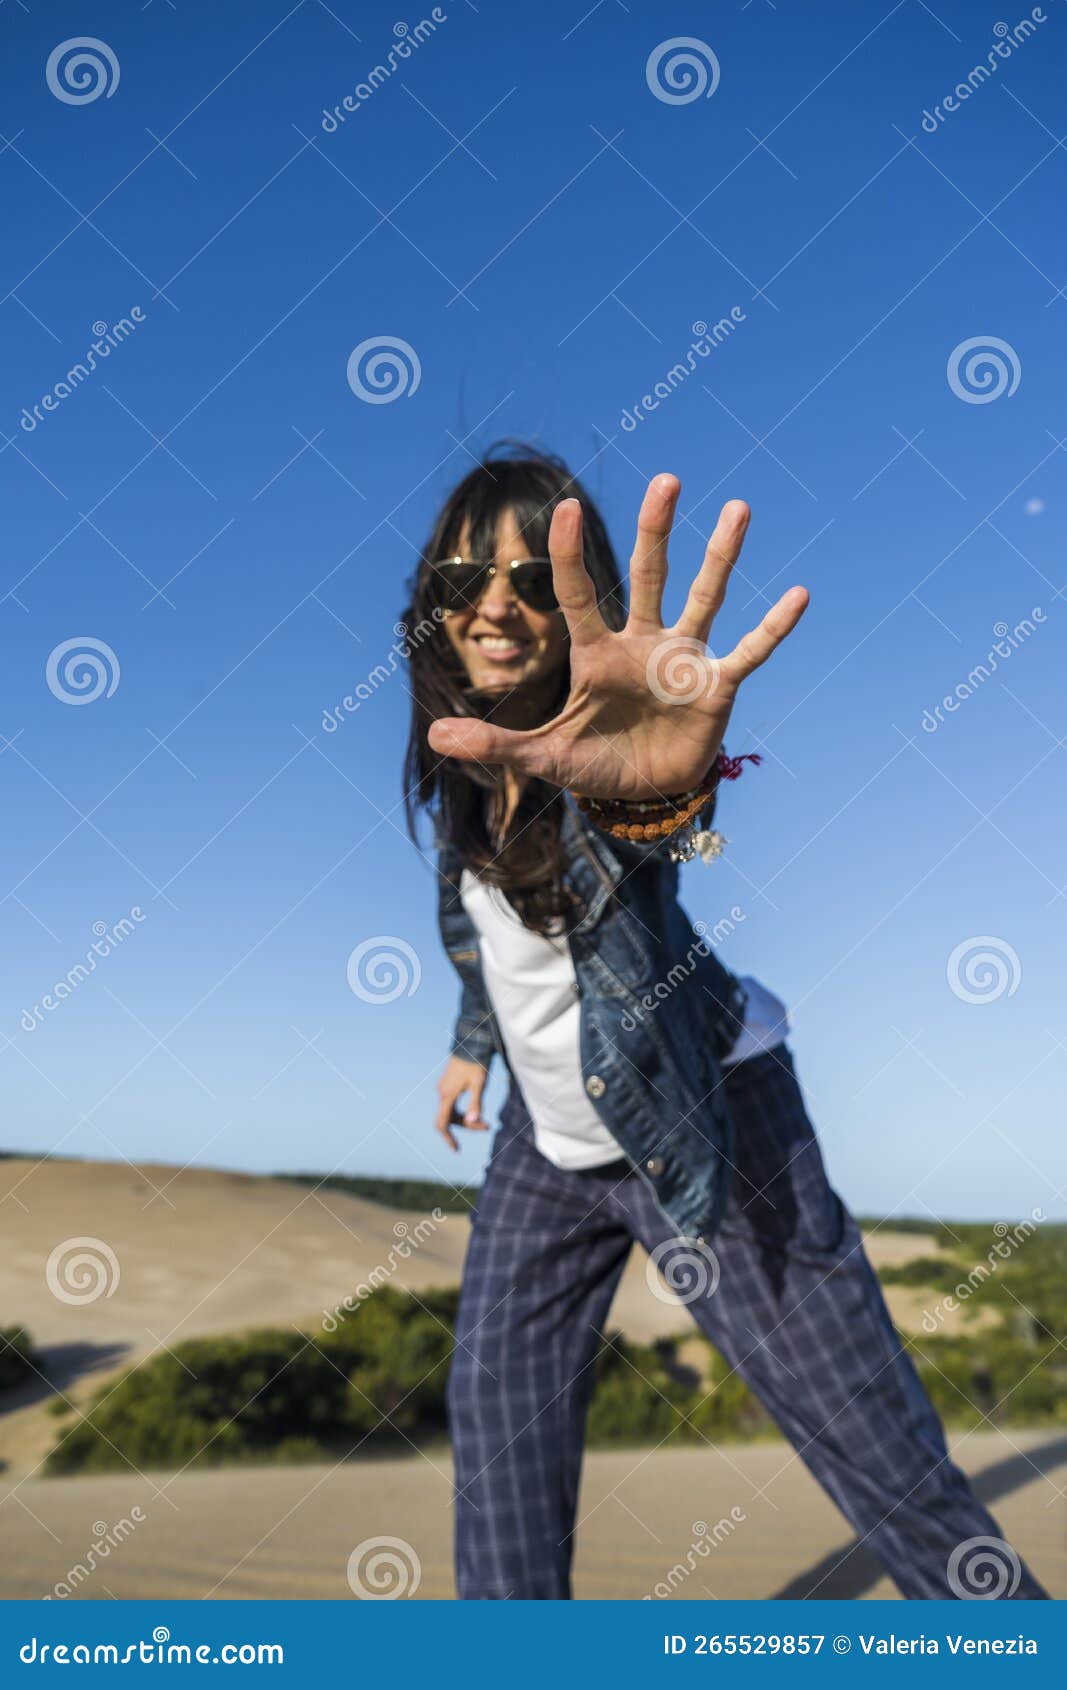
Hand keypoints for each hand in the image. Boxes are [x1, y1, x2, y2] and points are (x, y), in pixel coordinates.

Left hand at [427, 476, 807, 799]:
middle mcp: (644, 643)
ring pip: (705, 596)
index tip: (564, 507)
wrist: (646, 793)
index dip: (570, 554)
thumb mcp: (542, 757)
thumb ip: (495, 745)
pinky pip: (749, 651)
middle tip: (666, 478)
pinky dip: (773, 628)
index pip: (580, 593)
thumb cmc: (595, 764)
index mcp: (598, 654)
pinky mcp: (716, 686)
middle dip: (656, 528)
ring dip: (721, 555)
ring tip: (737, 507)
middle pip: (649, 574)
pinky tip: (799, 594)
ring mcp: (683, 659)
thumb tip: (434, 739)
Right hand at [435, 1056, 489, 1151]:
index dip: (448, 1139)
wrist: (472, 1041)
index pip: (442, 1124)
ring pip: (452, 1111)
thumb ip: (476, 1104)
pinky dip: (464, 1110)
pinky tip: (477, 1108)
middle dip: (467, 1126)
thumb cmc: (477, 1062)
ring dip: (467, 1118)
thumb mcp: (480, 1084)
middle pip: (450, 1119)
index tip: (456, 1150)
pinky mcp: (448, 1083)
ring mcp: (444, 1087)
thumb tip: (473, 1122)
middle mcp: (442, 1092)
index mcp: (447, 1095)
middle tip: (487, 1126)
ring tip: (485, 1120)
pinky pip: (453, 1104)